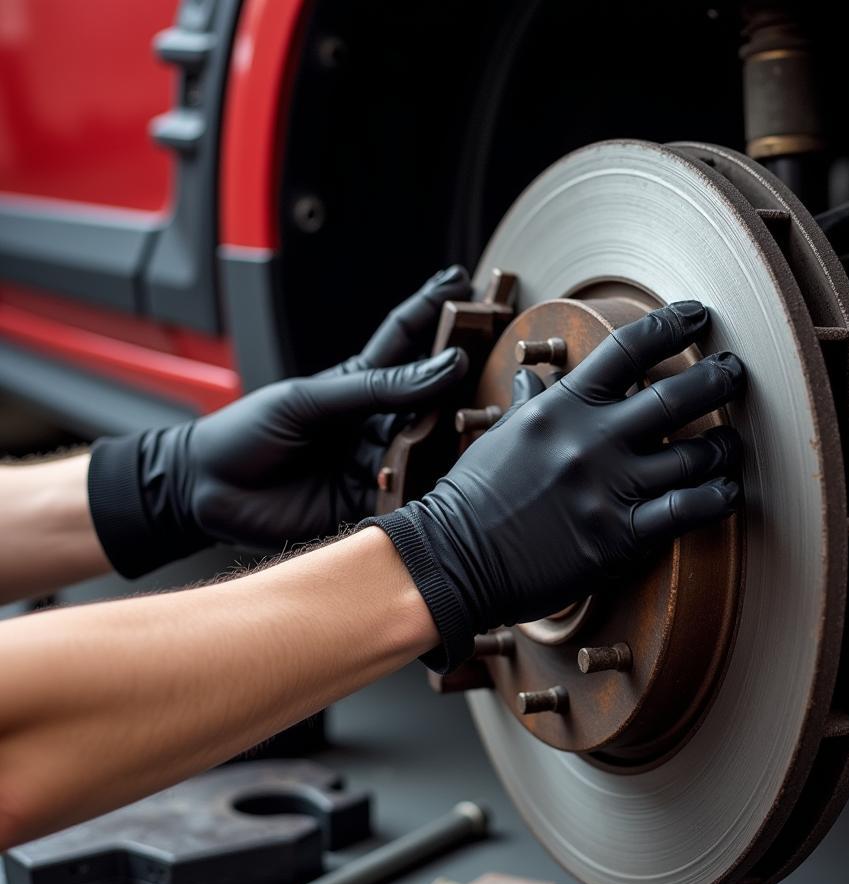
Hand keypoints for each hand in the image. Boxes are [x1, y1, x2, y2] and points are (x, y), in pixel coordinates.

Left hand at [89, 266, 471, 577]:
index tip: (467, 283)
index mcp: (360, 384)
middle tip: (508, 360)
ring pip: (433, 447)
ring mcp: (378, 462)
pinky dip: (435, 488)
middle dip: (469, 379)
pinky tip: (459, 478)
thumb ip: (378, 387)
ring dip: (460, 438)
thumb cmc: (248, 431)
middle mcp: (377, 421)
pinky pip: (414, 494)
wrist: (207, 490)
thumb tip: (445, 366)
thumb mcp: (311, 400)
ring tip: (493, 421)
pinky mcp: (373, 502)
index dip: (436, 309)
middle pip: (434, 396)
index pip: (407, 338)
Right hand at [366, 300, 744, 670]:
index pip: (628, 350)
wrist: (454, 558)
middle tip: (735, 373)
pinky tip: (727, 491)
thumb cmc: (474, 497)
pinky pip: (687, 510)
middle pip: (676, 396)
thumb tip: (532, 374)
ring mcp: (609, 488)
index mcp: (563, 407)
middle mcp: (592, 440)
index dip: (671, 325)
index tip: (697, 315)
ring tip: (731, 444)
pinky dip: (717, 497)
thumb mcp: (502, 436)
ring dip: (723, 447)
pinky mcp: (620, 536)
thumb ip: (530, 403)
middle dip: (717, 380)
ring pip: (693, 455)